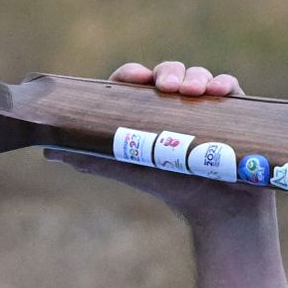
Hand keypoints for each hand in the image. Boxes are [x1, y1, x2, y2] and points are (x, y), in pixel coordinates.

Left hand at [42, 57, 287, 287]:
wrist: (219, 215)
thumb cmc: (175, 188)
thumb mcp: (132, 169)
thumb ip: (94, 159)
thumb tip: (49, 150)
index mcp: (152, 111)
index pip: (139, 83)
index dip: (132, 75)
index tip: (129, 79)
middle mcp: (180, 104)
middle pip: (170, 74)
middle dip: (166, 73)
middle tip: (164, 86)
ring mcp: (209, 106)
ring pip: (199, 77)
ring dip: (194, 76)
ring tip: (190, 91)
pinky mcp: (237, 113)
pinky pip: (231, 89)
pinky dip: (225, 84)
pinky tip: (220, 90)